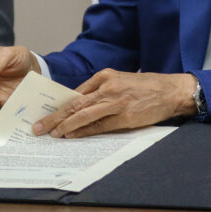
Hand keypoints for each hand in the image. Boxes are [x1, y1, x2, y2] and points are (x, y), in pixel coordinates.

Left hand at [32, 70, 197, 137]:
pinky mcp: (125, 116)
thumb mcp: (122, 80)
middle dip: (54, 117)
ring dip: (65, 126)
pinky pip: (99, 125)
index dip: (59, 105)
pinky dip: (83, 131)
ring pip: (83, 114)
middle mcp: (108, 87)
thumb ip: (102, 90)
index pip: (76, 93)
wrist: (172, 91)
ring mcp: (116, 102)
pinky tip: (72, 136)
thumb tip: (79, 105)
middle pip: (75, 104)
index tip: (45, 114)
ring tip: (52, 134)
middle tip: (38, 127)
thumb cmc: (148, 87)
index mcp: (105, 76)